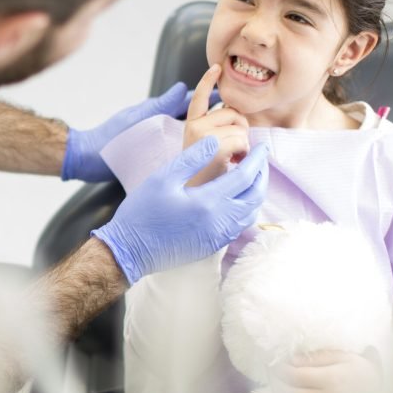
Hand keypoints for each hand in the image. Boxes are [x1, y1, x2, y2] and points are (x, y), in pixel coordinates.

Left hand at [62, 82, 219, 181]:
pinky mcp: (157, 164)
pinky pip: (182, 160)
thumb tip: (184, 88)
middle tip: (242, 129)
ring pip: (192, 144)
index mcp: (161, 116)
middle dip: (219, 126)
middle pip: (198, 126)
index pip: (193, 106)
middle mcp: (163, 131)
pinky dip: (196, 160)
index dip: (213, 103)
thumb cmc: (110, 136)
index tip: (234, 104)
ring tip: (234, 148)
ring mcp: (161, 148)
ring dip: (211, 144)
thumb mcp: (137, 118)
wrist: (88, 159)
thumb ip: (161, 104)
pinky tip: (211, 167)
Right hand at [91, 136, 268, 283]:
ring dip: (256, 193)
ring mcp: (217, 237)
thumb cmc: (142, 212)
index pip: (245, 177)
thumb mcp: (163, 178)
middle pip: (255, 197)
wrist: (130, 251)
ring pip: (250, 213)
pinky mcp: (212, 245)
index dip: (257, 160)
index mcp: (208, 202)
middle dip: (262, 176)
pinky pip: (239, 226)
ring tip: (251, 177)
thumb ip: (192, 158)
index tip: (262, 147)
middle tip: (260, 160)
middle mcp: (218, 222)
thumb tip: (215, 141)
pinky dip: (246, 209)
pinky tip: (236, 199)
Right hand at [182, 65, 249, 186]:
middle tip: (231, 151)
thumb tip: (234, 113)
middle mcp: (193, 126)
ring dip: (243, 143)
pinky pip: (242, 139)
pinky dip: (244, 152)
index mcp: (190, 124)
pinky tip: (234, 162)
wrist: (194, 196)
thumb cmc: (205, 174)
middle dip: (240, 129)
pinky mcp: (213, 146)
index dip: (208, 81)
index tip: (217, 67)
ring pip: (240, 126)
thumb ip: (215, 127)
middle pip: (233, 112)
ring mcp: (202, 135)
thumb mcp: (205, 147)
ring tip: (231, 159)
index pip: (200, 97)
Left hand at [270, 350, 383, 392]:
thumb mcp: (343, 357)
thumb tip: (292, 359)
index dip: (280, 369)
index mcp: (330, 379)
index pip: (293, 375)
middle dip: (277, 382)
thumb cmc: (363, 371)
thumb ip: (316, 358)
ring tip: (277, 386)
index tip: (274, 363)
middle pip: (290, 392)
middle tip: (272, 373)